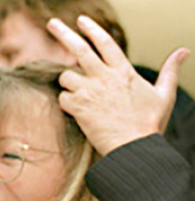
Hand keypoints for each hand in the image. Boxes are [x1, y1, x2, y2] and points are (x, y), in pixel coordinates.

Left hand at [47, 16, 189, 155]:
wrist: (134, 146)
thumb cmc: (149, 123)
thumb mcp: (165, 94)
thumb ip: (170, 70)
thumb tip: (184, 52)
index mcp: (123, 71)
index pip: (105, 43)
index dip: (92, 29)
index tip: (81, 20)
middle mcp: (104, 77)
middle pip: (79, 49)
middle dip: (63, 34)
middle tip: (51, 23)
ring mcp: (89, 91)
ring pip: (66, 76)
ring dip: (68, 83)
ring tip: (80, 94)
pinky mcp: (78, 107)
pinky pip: (63, 98)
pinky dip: (66, 102)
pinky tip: (77, 110)